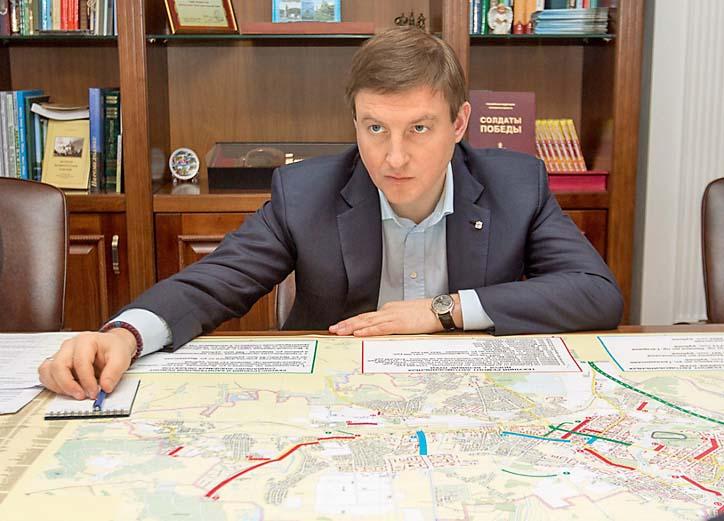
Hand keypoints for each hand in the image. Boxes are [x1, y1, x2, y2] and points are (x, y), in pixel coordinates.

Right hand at [38, 329, 136, 399]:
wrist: (111, 346)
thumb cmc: (114, 349)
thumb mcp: (121, 358)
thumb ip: (114, 372)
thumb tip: (105, 388)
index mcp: (86, 340)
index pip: (80, 362)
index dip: (86, 380)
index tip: (94, 392)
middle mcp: (69, 346)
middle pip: (58, 366)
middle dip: (69, 385)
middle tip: (82, 396)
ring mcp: (61, 354)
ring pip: (48, 371)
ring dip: (59, 386)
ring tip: (75, 393)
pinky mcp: (57, 363)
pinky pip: (46, 375)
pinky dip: (53, 385)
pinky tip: (67, 390)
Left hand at [328, 295, 461, 335]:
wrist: (440, 310)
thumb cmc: (427, 314)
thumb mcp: (408, 317)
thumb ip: (395, 322)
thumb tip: (386, 329)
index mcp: (390, 309)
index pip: (367, 316)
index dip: (353, 322)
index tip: (342, 326)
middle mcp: (388, 311)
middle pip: (362, 317)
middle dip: (346, 324)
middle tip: (332, 329)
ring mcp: (392, 316)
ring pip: (367, 322)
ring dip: (351, 327)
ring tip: (338, 331)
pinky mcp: (399, 324)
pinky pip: (379, 328)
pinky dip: (367, 331)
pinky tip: (358, 333)